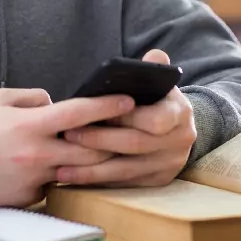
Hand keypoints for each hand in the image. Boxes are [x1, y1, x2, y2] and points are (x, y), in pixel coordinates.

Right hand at [0, 88, 134, 206]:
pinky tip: (60, 168)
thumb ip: (32, 97)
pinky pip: (54, 186)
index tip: (129, 101)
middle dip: (111, 141)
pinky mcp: (29, 197)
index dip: (108, 106)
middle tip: (124, 131)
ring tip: (99, 149)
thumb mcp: (0, 99)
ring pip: (78, 171)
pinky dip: (60, 176)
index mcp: (32, 124)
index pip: (80, 113)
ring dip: (90, 161)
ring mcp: (34, 178)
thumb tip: (55, 102)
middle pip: (92, 149)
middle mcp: (38, 153)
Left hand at [59, 49, 195, 186]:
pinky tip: (74, 178)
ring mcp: (169, 164)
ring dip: (91, 169)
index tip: (95, 114)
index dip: (124, 118)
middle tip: (67, 135)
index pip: (155, 120)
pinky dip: (98, 181)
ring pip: (126, 170)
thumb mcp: (158, 82)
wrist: (177, 127)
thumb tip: (154, 57)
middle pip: (134, 144)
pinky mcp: (157, 181)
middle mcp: (179, 142)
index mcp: (180, 113)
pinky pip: (124, 183)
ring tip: (61, 166)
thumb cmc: (156, 99)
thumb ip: (154, 68)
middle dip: (98, 140)